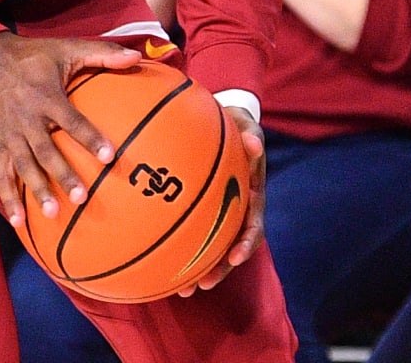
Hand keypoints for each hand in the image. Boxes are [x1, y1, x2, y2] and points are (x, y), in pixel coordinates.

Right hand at [0, 33, 139, 227]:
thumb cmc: (33, 56)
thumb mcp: (66, 48)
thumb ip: (102, 53)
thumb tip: (136, 56)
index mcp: (46, 97)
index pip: (71, 121)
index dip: (89, 138)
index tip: (109, 156)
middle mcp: (27, 118)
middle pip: (45, 150)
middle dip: (62, 174)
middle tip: (81, 197)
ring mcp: (9, 133)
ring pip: (23, 165)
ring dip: (37, 189)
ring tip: (52, 213)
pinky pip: (0, 173)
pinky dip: (7, 198)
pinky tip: (18, 221)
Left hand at [176, 107, 265, 295]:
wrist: (223, 121)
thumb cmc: (234, 123)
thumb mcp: (245, 124)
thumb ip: (251, 132)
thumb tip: (255, 144)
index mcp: (250, 195)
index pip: (252, 225)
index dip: (245, 244)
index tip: (234, 258)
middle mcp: (236, 210)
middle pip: (230, 249)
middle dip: (218, 270)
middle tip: (200, 286)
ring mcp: (218, 212)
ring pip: (210, 247)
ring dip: (199, 269)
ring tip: (180, 290)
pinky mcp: (200, 208)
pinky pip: (188, 229)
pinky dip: (176, 244)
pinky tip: (155, 257)